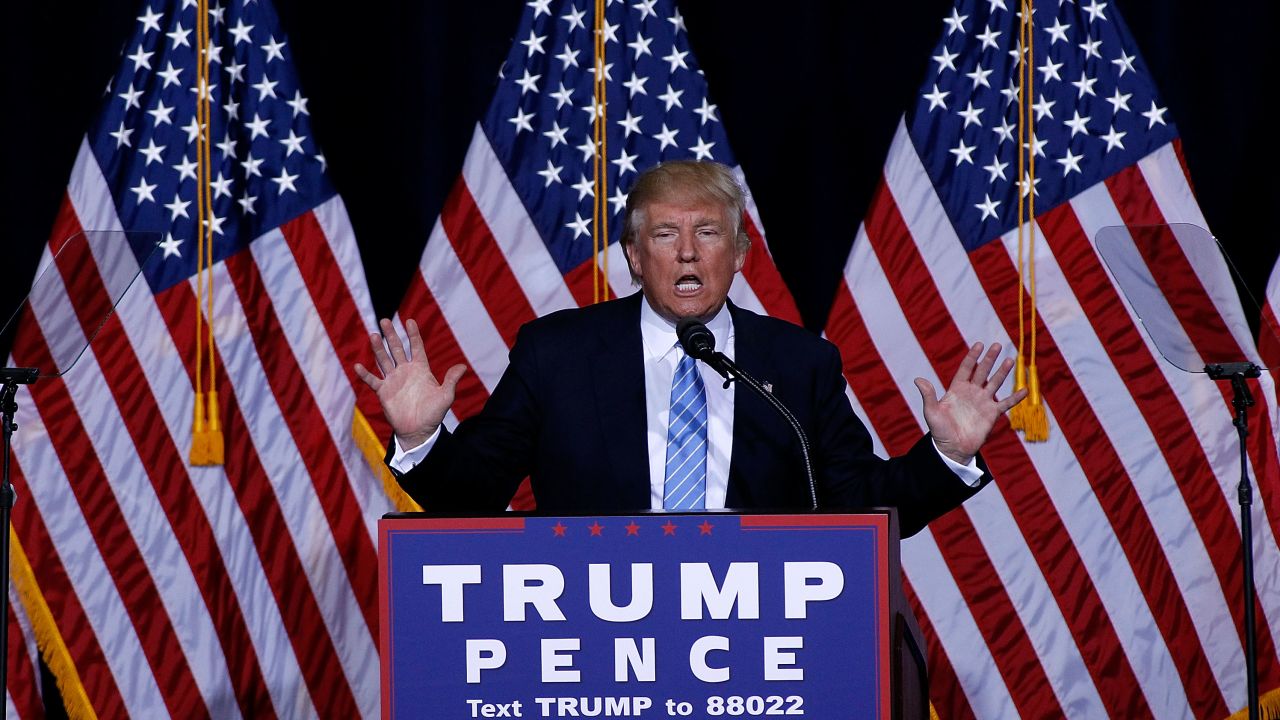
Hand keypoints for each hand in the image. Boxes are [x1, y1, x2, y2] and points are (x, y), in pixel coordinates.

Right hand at [353, 318, 465, 449]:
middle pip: (396, 349)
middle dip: (391, 335)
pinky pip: (372, 380)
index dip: (413, 334)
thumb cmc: (433, 414)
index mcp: (420, 369)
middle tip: (384, 320)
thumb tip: (462, 367)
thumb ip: (451, 381)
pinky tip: (358, 365)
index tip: (409, 320)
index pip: (416, 347)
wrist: (419, 430)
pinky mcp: (383, 391)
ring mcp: (393, 380)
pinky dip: (365, 374)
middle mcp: (405, 371)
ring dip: (378, 349)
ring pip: (384, 360)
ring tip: (374, 335)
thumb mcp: (445, 396)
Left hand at [913, 342, 1027, 465]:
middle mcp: (971, 392)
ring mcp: (983, 402)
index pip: (966, 368)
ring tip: (1010, 360)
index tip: (979, 344)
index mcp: (957, 389)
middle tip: (997, 345)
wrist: (952, 448)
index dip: (972, 356)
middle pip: (982, 371)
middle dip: (989, 359)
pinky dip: (1015, 397)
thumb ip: (928, 395)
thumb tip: (918, 380)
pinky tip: (1024, 390)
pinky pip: (1006, 404)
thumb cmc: (940, 430)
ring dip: (1002, 372)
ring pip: (995, 383)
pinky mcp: (992, 414)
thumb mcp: (931, 412)